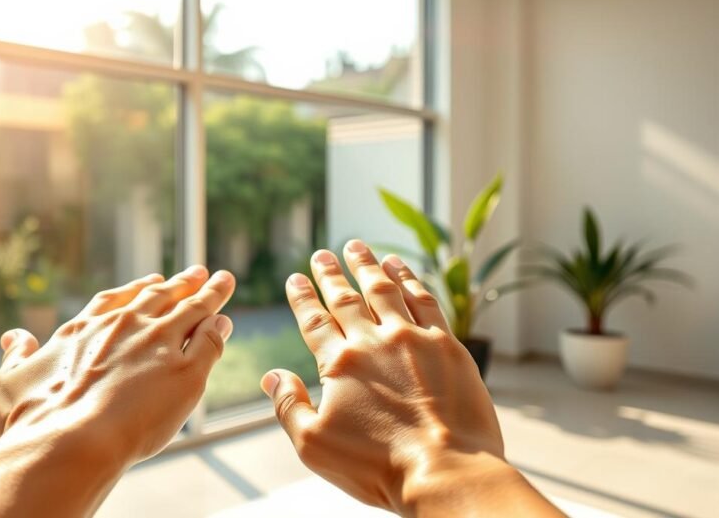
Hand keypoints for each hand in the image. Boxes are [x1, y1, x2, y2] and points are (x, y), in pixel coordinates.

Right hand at [0, 266, 235, 517]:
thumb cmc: (34, 420)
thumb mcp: (10, 383)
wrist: (70, 440)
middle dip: (181, 283)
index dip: (138, 290)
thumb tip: (13, 337)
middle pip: (161, 296)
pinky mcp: (186, 369)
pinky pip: (210, 340)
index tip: (153, 281)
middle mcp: (127, 327)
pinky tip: (224, 324)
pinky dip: (218, 329)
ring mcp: (159, 344)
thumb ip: (17, 357)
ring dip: (210, 293)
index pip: (118, 300)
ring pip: (193, 309)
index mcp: (86, 329)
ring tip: (223, 281)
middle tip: (199, 272)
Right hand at [263, 240, 560, 516]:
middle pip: (347, 299)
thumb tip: (271, 376)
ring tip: (357, 247)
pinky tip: (399, 266)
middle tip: (321, 254)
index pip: (314, 321)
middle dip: (331, 275)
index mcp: (340, 363)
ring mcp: (413, 339)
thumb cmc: (377, 465)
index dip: (302, 298)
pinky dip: (409, 278)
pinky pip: (424, 300)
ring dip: (368, 266)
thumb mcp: (315, 445)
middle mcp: (374, 342)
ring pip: (385, 290)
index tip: (294, 278)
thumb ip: (289, 406)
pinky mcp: (447, 345)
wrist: (446, 470)